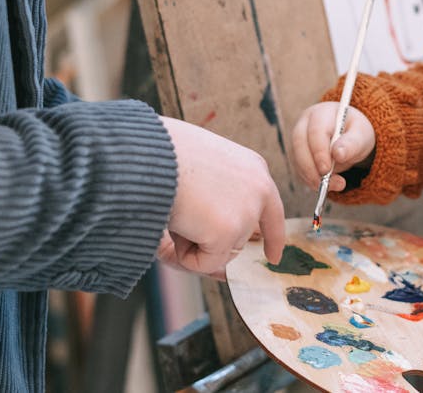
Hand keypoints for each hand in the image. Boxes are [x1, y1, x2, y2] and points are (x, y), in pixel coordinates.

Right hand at [157, 116, 285, 279]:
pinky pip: (205, 263)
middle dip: (213, 242)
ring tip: (177, 209)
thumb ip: (213, 205)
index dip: (272, 238)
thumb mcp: (200, 173)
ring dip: (193, 242)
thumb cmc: (164, 155)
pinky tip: (174, 226)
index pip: (272, 212)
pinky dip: (184, 256)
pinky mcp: (227, 231)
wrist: (150, 152)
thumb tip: (220, 269)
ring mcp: (246, 212)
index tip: (272, 257)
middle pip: (241, 238)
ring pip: (221, 251)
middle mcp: (259, 190)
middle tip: (183, 217)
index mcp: (254, 169)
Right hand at [289, 101, 375, 192]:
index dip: (319, 151)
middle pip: (300, 144)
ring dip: (311, 176)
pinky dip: (310, 179)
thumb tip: (338, 154)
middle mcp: (305, 123)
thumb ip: (351, 144)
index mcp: (322, 113)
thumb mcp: (361, 136)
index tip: (326, 170)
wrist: (351, 138)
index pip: (315, 131)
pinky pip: (299, 169)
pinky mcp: (298, 154)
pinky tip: (325, 185)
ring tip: (331, 186)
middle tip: (325, 183)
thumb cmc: (356, 133)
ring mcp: (299, 139)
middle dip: (311, 166)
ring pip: (297, 159)